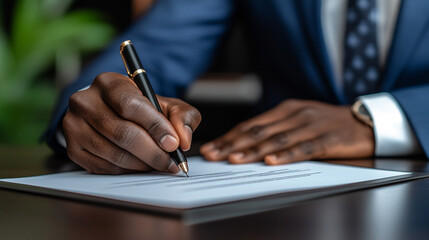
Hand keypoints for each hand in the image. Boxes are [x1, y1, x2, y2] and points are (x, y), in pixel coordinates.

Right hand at [63, 72, 200, 173]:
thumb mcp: (166, 104)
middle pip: (122, 133)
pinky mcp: (73, 148)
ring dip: (143, 164)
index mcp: (108, 83)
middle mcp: (85, 101)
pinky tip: (141, 166)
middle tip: (171, 163)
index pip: (131, 106)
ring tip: (159, 164)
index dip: (155, 127)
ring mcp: (74, 126)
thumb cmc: (141, 109)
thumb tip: (183, 139)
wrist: (112, 114)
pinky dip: (128, 171)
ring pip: (114, 154)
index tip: (173, 143)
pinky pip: (105, 167)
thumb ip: (182, 116)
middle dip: (153, 152)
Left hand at [200, 99, 373, 164]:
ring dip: (253, 150)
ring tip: (234, 159)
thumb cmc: (326, 123)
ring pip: (277, 139)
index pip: (251, 125)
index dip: (229, 137)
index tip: (211, 148)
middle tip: (213, 155)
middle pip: (258, 131)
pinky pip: (304, 148)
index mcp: (285, 110)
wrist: (365, 120)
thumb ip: (275, 129)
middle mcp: (295, 115)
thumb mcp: (298, 120)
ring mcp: (311, 126)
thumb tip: (244, 145)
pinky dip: (286, 155)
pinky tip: (271, 161)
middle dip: (232, 145)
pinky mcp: (327, 139)